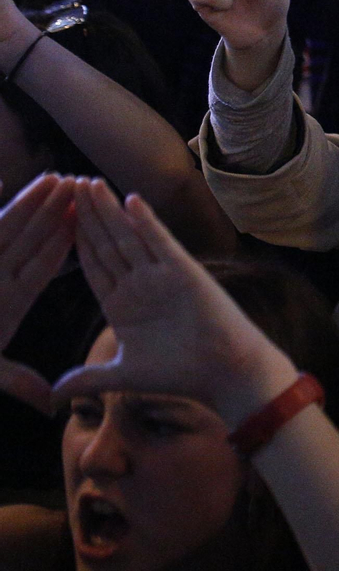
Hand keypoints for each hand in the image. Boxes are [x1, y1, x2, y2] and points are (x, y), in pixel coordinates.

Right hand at [0, 175, 75, 413]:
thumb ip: (13, 380)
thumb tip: (50, 405)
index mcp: (6, 301)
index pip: (40, 268)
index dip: (62, 245)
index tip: (86, 223)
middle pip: (29, 241)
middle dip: (53, 213)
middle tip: (81, 184)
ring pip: (4, 228)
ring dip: (26, 203)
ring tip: (53, 178)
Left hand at [52, 181, 297, 427]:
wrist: (224, 373)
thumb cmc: (180, 374)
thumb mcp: (124, 374)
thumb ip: (89, 377)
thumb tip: (55, 393)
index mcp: (121, 304)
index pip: (92, 264)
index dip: (74, 239)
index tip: (56, 214)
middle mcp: (139, 284)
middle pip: (105, 243)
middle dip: (86, 215)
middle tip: (68, 183)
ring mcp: (161, 275)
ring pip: (127, 236)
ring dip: (108, 210)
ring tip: (89, 183)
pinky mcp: (184, 271)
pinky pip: (160, 242)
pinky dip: (147, 221)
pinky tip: (131, 200)